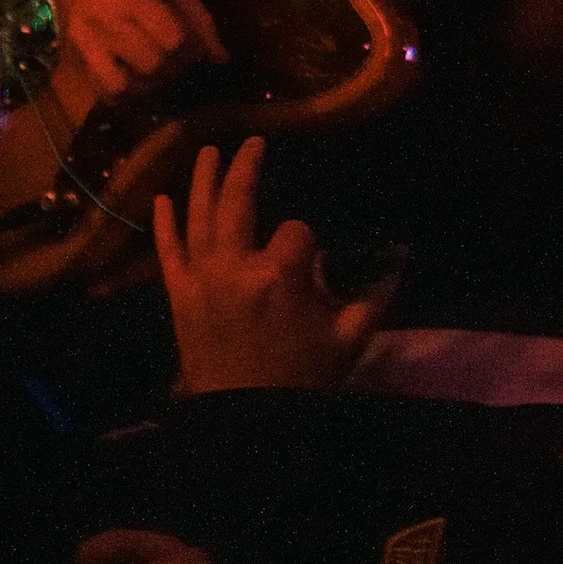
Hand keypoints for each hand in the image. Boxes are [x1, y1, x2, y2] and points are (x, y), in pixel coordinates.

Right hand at [26, 0, 226, 104]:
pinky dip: (126, 94)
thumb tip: (222, 58)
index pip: (173, 39)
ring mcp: (86, 40)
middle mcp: (107, 20)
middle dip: (176, 67)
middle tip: (179, 57)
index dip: (193, 50)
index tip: (196, 45)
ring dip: (152, 84)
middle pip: (153, 65)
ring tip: (159, 69)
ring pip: (127, 86)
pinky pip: (103, 91)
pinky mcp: (74, 53)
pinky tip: (135, 79)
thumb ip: (196, 14)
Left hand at [153, 138, 397, 391]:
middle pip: (238, 201)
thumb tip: (401, 261)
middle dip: (246, 167)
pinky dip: (164, 224)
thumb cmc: (300, 378)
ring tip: (210, 151)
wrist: (245, 421)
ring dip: (204, 180)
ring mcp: (202, 279)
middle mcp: (235, 267)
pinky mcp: (179, 296)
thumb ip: (373, 296)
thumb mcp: (348, 340)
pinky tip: (161, 198)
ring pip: (200, 217)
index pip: (296, 230)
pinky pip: (167, 252)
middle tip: (253, 142)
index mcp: (278, 276)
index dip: (307, 241)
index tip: (313, 264)